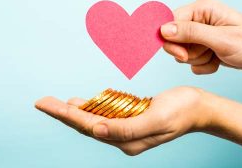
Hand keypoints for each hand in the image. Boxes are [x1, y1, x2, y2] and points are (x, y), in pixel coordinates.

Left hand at [35, 87, 210, 154]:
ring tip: (56, 103)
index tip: (46, 104)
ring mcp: (129, 130)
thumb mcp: (156, 118)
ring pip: (96, 120)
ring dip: (76, 111)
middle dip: (64, 113)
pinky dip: (94, 107)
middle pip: (88, 124)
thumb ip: (126, 128)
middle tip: (43, 102)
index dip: (67, 115)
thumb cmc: (182, 110)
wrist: (199, 108)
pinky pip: (107, 115)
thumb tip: (96, 130)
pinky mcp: (133, 120)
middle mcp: (124, 138)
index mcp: (128, 140)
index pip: (90, 126)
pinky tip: (85, 102)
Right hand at [161, 0, 241, 75]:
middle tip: (206, 54)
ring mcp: (199, 33)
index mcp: (202, 8)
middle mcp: (198, 19)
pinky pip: (190, 60)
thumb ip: (191, 33)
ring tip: (216, 55)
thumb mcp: (221, 39)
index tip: (183, 54)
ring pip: (181, 52)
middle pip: (174, 39)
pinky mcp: (201, 46)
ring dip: (198, 59)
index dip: (172, 40)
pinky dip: (203, 65)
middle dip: (188, 52)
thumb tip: (164, 30)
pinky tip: (217, 60)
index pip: (171, 22)